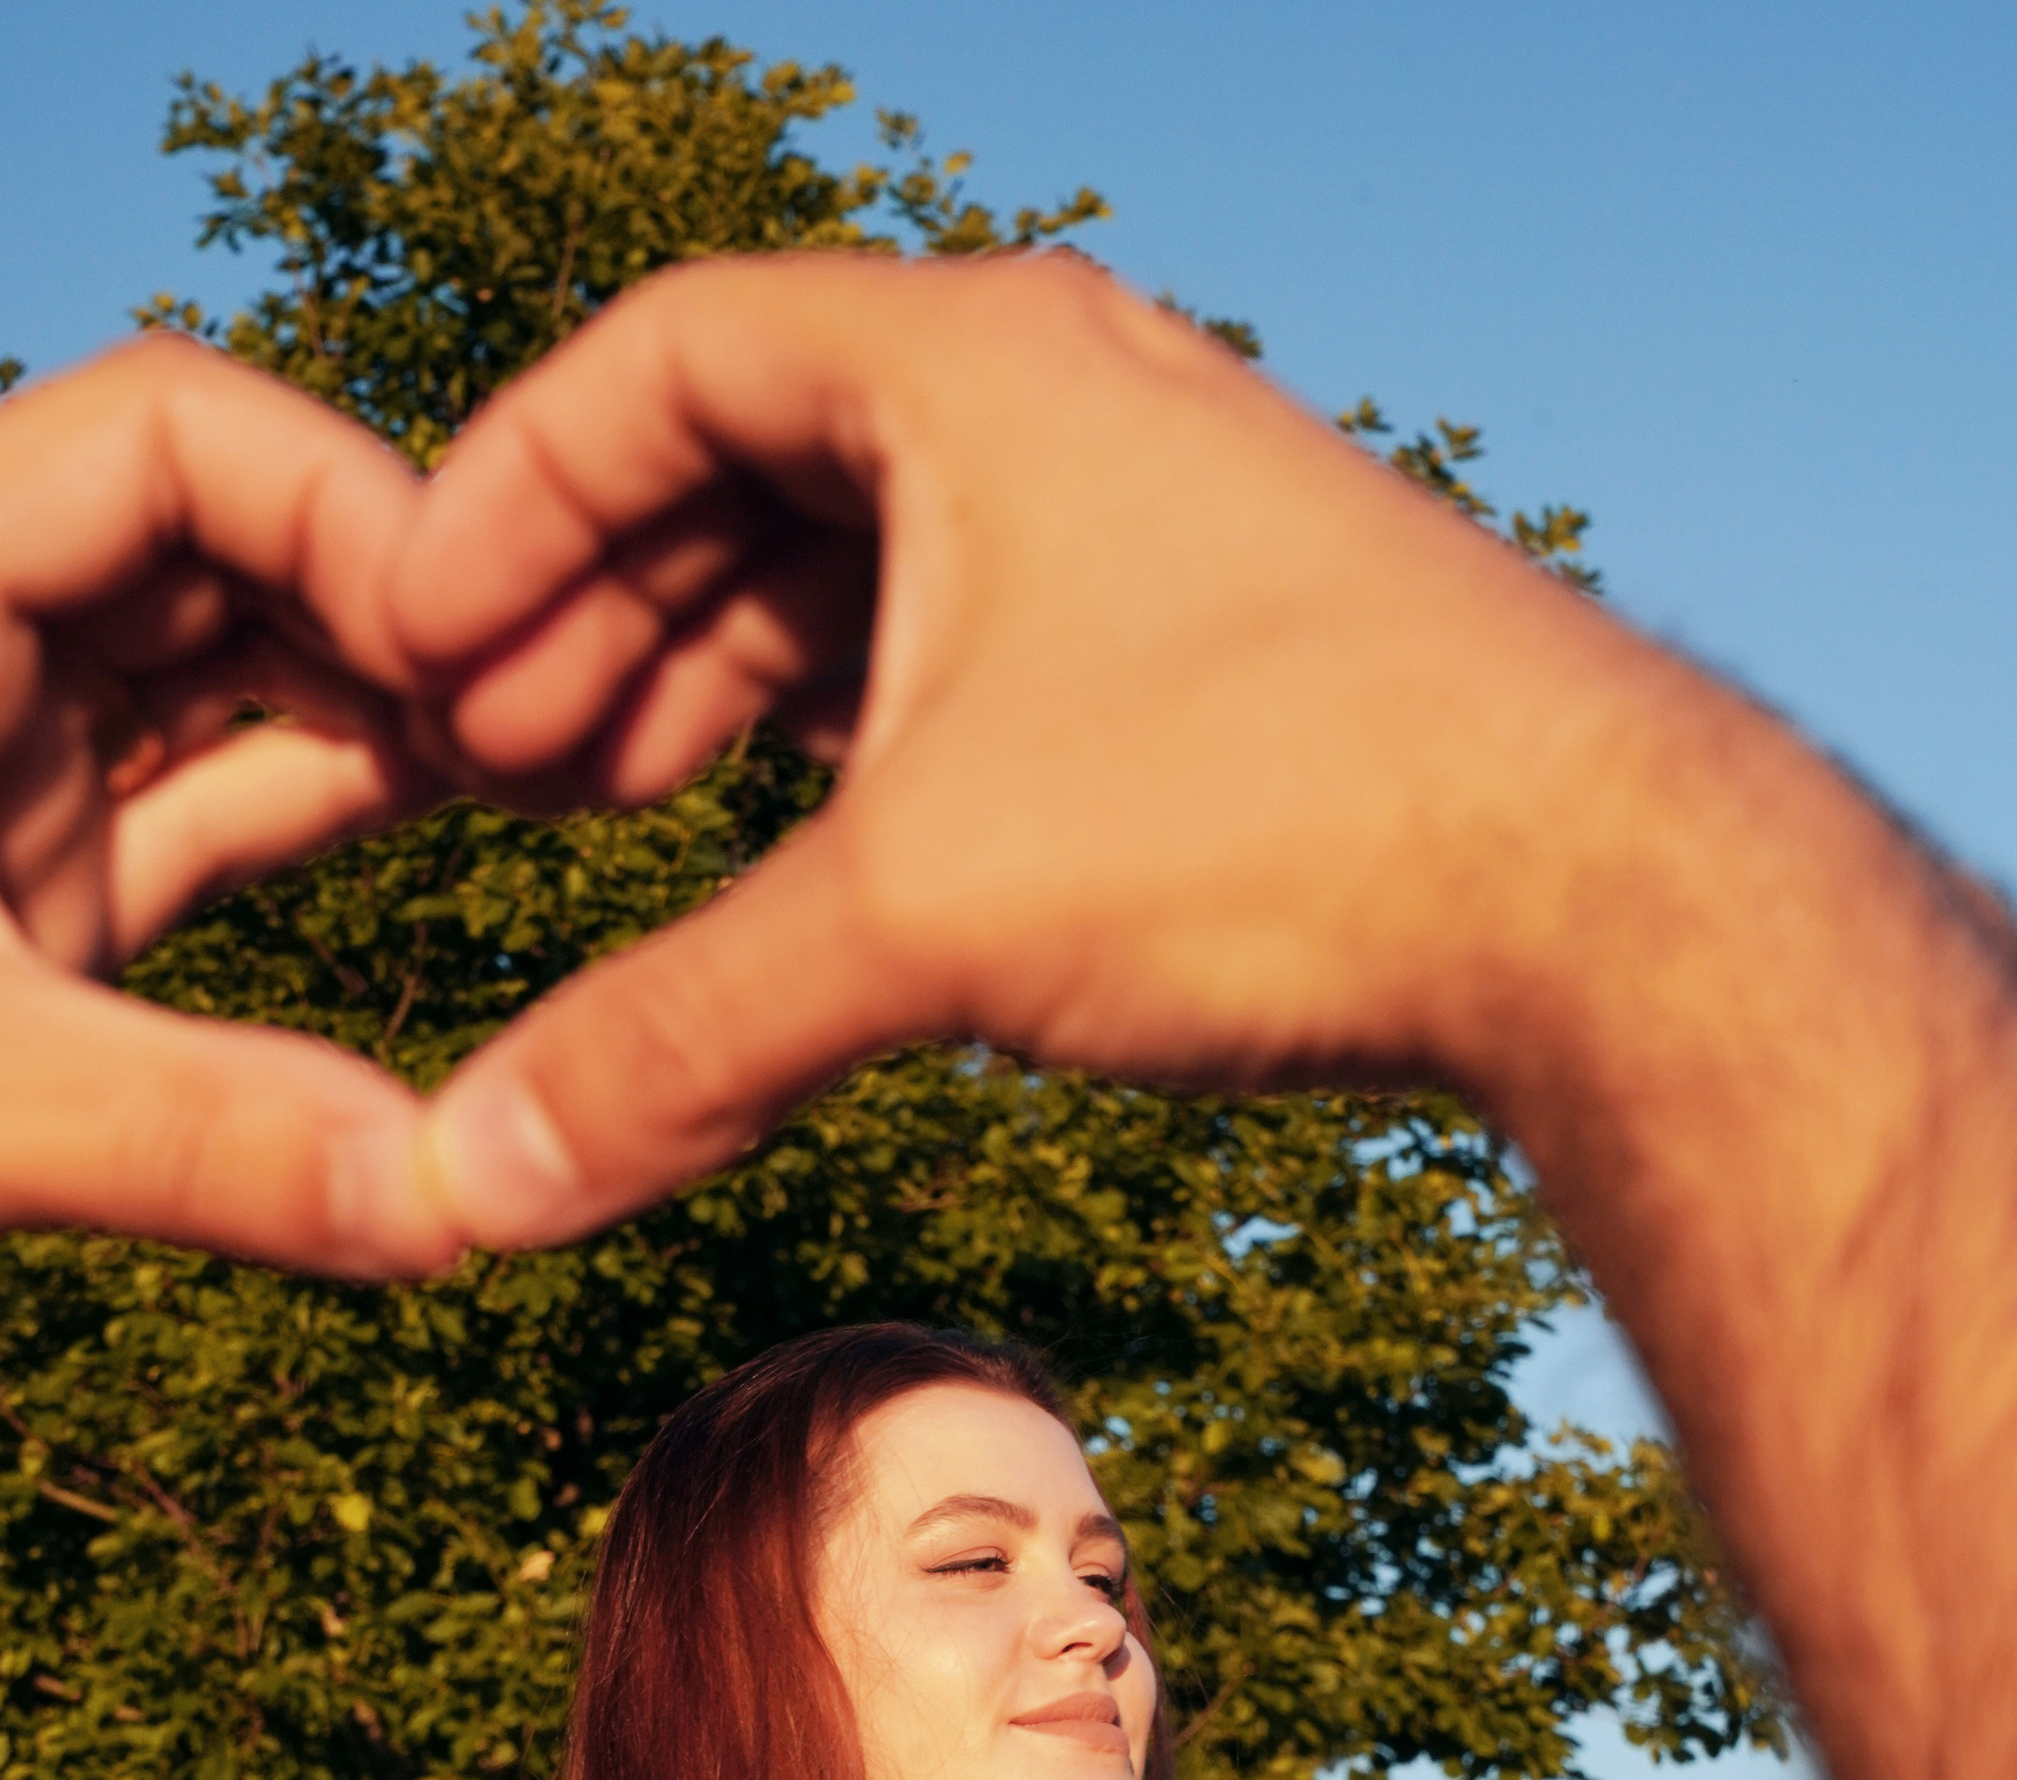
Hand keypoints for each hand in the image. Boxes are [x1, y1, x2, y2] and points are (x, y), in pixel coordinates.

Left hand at [0, 335, 463, 1465]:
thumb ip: (206, 1142)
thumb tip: (468, 1196)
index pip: (163, 435)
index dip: (354, 509)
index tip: (497, 655)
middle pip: (219, 539)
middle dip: (396, 609)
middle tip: (575, 721)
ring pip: (220, 679)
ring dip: (380, 712)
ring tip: (565, 773)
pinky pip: (200, 816)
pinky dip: (326, 817)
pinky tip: (463, 838)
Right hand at [390, 246, 1673, 1253]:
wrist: (1607, 892)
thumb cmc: (1278, 822)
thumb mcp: (917, 922)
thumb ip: (672, 1039)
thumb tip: (466, 1183)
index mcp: (968, 362)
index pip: (659, 359)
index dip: (504, 497)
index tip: (409, 638)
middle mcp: (1065, 395)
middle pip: (752, 459)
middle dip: (598, 609)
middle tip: (489, 765)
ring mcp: (1152, 512)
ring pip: (869, 561)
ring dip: (721, 675)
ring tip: (603, 809)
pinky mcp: (1216, 641)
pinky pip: (972, 641)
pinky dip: (853, 723)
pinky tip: (795, 840)